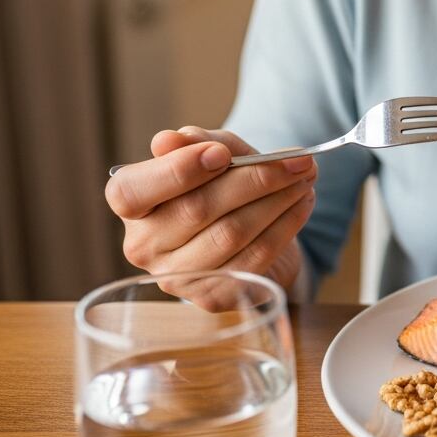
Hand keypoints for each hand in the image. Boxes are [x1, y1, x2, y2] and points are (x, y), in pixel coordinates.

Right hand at [104, 127, 316, 306]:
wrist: (248, 231)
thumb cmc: (222, 184)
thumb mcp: (214, 151)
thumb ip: (199, 141)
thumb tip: (171, 140)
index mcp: (131, 205)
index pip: (131, 191)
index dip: (176, 171)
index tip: (221, 153)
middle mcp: (144, 246)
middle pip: (196, 209)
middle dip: (254, 179)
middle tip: (297, 160)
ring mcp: (176, 277)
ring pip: (231, 234)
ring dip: (278, 201)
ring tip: (305, 178)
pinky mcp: (212, 296)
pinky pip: (254, 258)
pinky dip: (285, 226)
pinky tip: (302, 204)